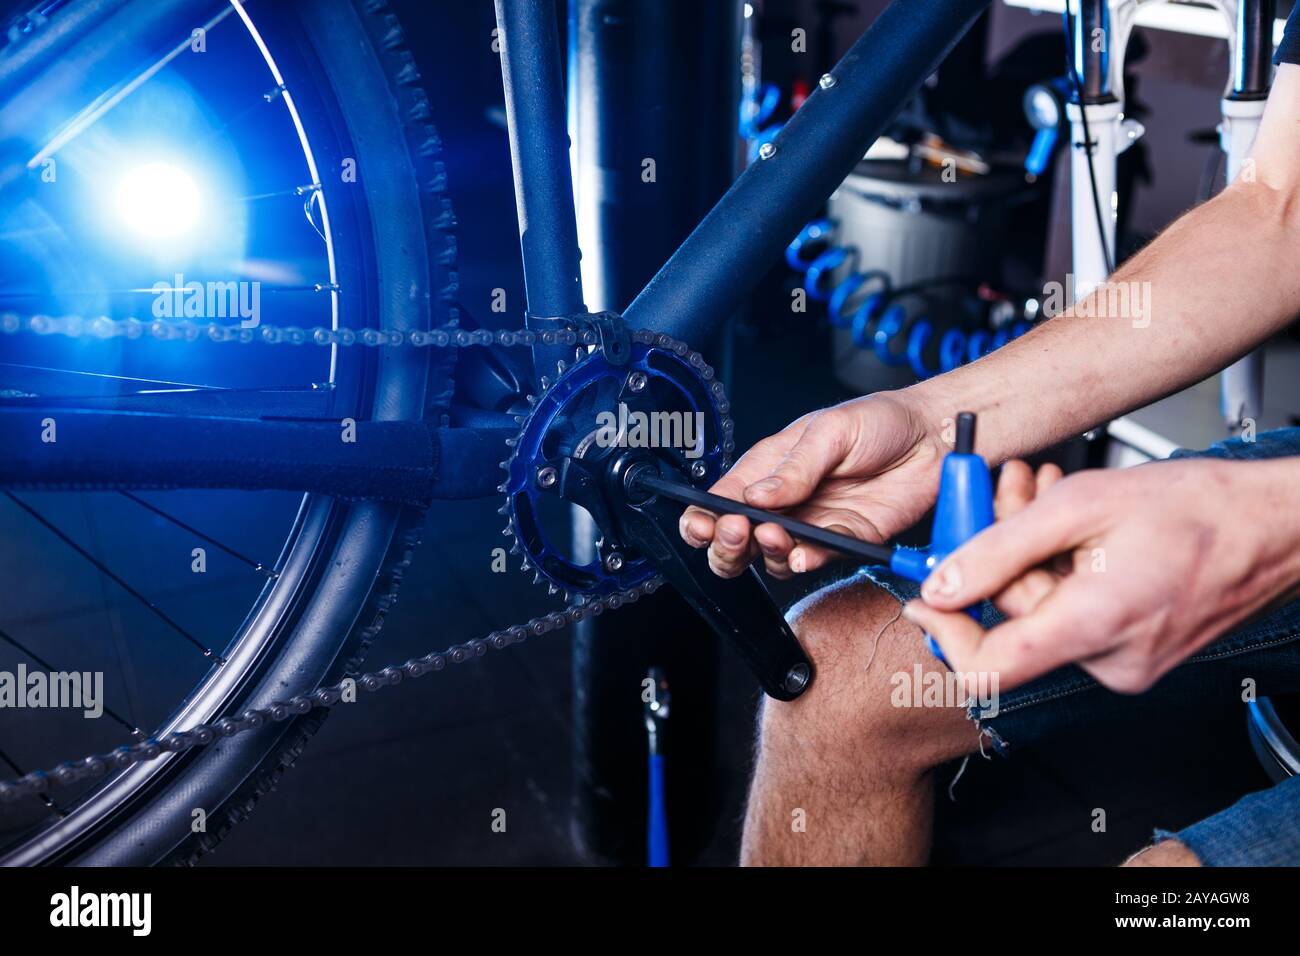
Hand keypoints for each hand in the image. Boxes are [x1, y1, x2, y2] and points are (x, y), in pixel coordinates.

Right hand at [679, 391, 949, 578]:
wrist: (935, 436)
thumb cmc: (879, 420)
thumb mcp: (829, 431)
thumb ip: (794, 467)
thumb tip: (757, 495)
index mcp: (769, 468)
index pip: (722, 498)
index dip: (704, 517)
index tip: (703, 524)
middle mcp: (785, 502)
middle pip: (737, 539)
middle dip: (726, 545)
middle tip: (736, 534)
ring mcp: (813, 524)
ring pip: (772, 558)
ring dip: (766, 554)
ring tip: (774, 536)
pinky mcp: (846, 542)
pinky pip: (817, 560)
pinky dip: (806, 562)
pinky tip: (803, 554)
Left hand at [903, 457, 1299, 693]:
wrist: (1276, 527)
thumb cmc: (1199, 508)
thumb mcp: (1078, 504)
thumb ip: (998, 549)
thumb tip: (941, 583)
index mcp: (1093, 627)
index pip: (988, 669)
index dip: (945, 633)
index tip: (925, 599)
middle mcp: (1110, 661)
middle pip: (1014, 623)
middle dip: (996, 554)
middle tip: (1004, 491)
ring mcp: (1127, 663)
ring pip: (1041, 615)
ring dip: (1029, 554)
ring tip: (1047, 495)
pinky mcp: (1137, 655)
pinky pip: (1073, 618)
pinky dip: (1060, 572)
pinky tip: (1075, 529)